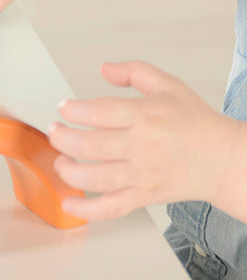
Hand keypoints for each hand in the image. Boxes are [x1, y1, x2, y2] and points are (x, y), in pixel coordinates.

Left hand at [48, 61, 239, 220]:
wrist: (225, 160)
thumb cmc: (196, 123)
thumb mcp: (167, 85)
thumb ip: (134, 71)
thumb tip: (104, 69)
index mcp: (145, 116)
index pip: (100, 112)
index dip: (74, 110)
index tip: (63, 108)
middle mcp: (142, 146)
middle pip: (91, 145)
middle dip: (63, 138)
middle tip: (54, 131)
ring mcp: (142, 174)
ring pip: (96, 178)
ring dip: (69, 171)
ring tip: (60, 160)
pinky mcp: (145, 196)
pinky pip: (112, 207)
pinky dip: (87, 209)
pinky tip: (69, 203)